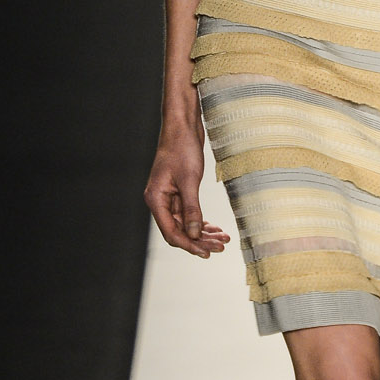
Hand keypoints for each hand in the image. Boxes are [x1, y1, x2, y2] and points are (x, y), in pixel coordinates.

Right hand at [144, 117, 230, 258]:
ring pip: (186, 224)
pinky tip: (215, 228)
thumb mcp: (190, 180)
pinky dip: (202, 221)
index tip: (207, 253)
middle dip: (200, 240)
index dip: (189, 245)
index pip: (171, 232)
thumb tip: (195, 234)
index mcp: (155, 199)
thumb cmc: (182, 148)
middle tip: (220, 247)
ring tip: (223, 239)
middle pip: (179, 231)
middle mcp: (159, 201)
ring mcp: (168, 197)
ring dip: (203, 233)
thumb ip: (192, 208)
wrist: (183, 127)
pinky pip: (189, 213)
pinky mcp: (179, 192)